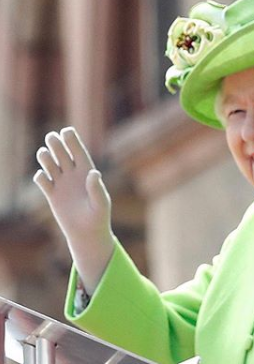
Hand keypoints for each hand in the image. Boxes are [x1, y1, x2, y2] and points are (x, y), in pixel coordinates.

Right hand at [33, 127, 114, 292]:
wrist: (87, 232)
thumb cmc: (99, 216)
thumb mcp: (101, 203)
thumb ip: (97, 188)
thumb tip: (93, 173)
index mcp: (87, 172)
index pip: (79, 152)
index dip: (73, 141)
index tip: (67, 131)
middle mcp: (73, 175)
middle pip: (63, 155)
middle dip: (57, 145)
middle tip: (51, 137)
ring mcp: (62, 184)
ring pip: (51, 166)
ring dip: (46, 158)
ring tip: (43, 153)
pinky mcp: (52, 195)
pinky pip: (44, 182)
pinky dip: (41, 177)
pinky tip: (42, 176)